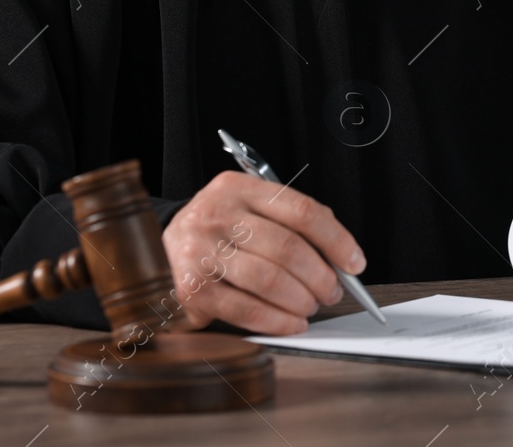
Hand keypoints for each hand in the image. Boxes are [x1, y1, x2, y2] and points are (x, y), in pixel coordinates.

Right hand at [162, 170, 365, 335]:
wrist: (157, 251)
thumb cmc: (217, 232)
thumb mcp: (247, 210)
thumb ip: (288, 225)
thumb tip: (339, 259)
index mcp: (238, 188)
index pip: (301, 210)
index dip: (336, 239)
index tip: (355, 262)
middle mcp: (217, 215)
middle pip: (287, 248)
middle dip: (321, 276)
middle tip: (333, 291)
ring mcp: (201, 252)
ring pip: (270, 281)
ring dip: (302, 301)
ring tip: (311, 307)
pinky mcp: (193, 290)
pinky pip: (247, 310)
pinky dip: (278, 321)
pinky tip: (291, 323)